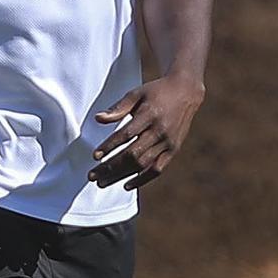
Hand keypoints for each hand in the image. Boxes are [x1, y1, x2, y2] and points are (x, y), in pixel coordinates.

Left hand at [89, 74, 204, 190]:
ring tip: (103, 182)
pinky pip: (157, 169)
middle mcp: (160, 131)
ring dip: (121, 176)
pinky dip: (142, 179)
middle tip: (92, 176)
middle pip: (132, 155)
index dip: (110, 147)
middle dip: (111, 167)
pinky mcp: (173, 150)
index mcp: (149, 115)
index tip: (95, 156)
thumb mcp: (136, 94)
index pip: (126, 135)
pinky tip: (126, 185)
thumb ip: (118, 108)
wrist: (186, 91)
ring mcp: (168, 143)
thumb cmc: (156, 92)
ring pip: (142, 165)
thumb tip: (98, 119)